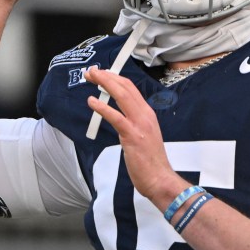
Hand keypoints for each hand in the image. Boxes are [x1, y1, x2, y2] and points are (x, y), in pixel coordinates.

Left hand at [85, 67, 185, 204]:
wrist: (159, 178)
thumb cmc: (150, 161)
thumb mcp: (143, 135)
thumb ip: (133, 123)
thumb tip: (120, 116)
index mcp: (147, 113)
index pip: (130, 88)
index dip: (114, 78)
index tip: (101, 74)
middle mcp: (145, 114)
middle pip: (125, 87)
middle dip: (106, 76)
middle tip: (91, 71)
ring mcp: (140, 124)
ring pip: (121, 96)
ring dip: (104, 83)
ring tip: (90, 77)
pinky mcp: (132, 136)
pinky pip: (116, 117)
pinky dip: (102, 107)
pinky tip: (91, 102)